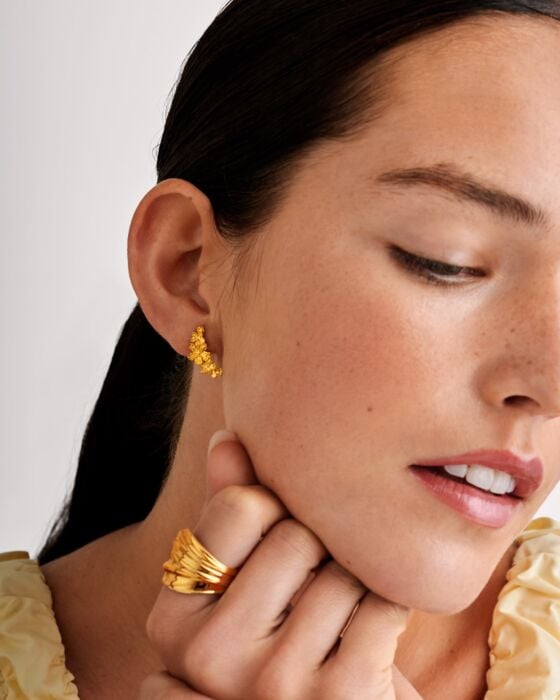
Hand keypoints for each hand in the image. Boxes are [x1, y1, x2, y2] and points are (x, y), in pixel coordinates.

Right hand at [139, 431, 421, 699]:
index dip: (277, 510)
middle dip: (320, 551)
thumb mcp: (242, 586)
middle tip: (316, 588)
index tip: (280, 541)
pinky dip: (390, 607)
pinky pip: (384, 604)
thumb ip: (229, 514)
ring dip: (356, 581)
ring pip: (343, 569)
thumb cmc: (284, 644)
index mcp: (174, 619)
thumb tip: (226, 438)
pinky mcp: (340, 699)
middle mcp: (209, 656)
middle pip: (296, 536)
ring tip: (339, 617)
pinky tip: (370, 635)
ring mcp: (272, 682)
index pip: (240, 505)